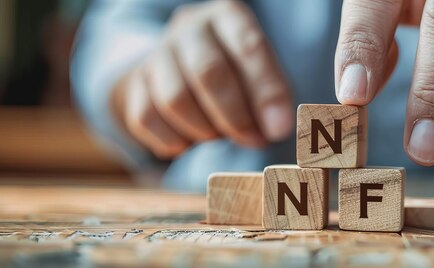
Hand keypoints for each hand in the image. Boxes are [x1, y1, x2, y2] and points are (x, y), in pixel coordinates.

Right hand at [111, 0, 292, 158]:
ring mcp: (158, 53)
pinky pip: (146, 118)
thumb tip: (275, 129)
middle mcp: (190, 27)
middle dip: (235, 116)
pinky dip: (172, 140)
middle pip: (208, 72)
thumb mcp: (261, 71)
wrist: (184, 65)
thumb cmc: (236, 70)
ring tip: (218, 135)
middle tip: (253, 140)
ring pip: (175, 99)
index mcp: (228, 16)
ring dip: (203, 130)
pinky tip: (188, 141)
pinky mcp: (135, 81)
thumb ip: (270, 96)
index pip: (249, 48)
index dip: (266, 92)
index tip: (278, 130)